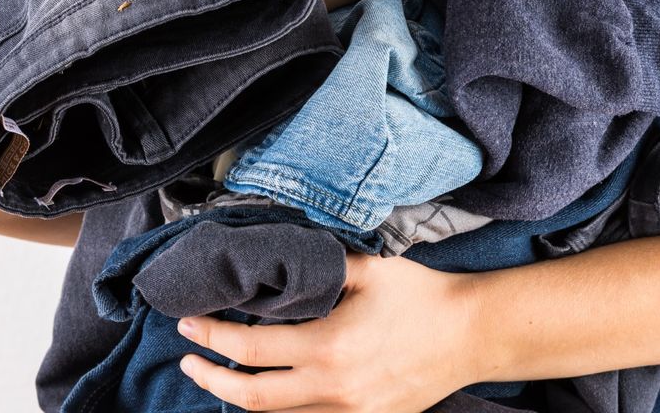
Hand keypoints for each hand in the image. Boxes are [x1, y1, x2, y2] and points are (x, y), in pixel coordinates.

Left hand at [177, 253, 483, 411]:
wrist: (471, 335)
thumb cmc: (420, 295)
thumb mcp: (366, 268)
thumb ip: (316, 266)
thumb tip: (274, 261)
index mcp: (328, 345)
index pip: (249, 348)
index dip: (211, 337)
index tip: (188, 325)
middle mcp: (333, 387)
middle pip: (250, 397)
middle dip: (210, 379)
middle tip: (188, 362)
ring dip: (241, 399)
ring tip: (222, 378)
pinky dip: (282, 412)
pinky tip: (270, 394)